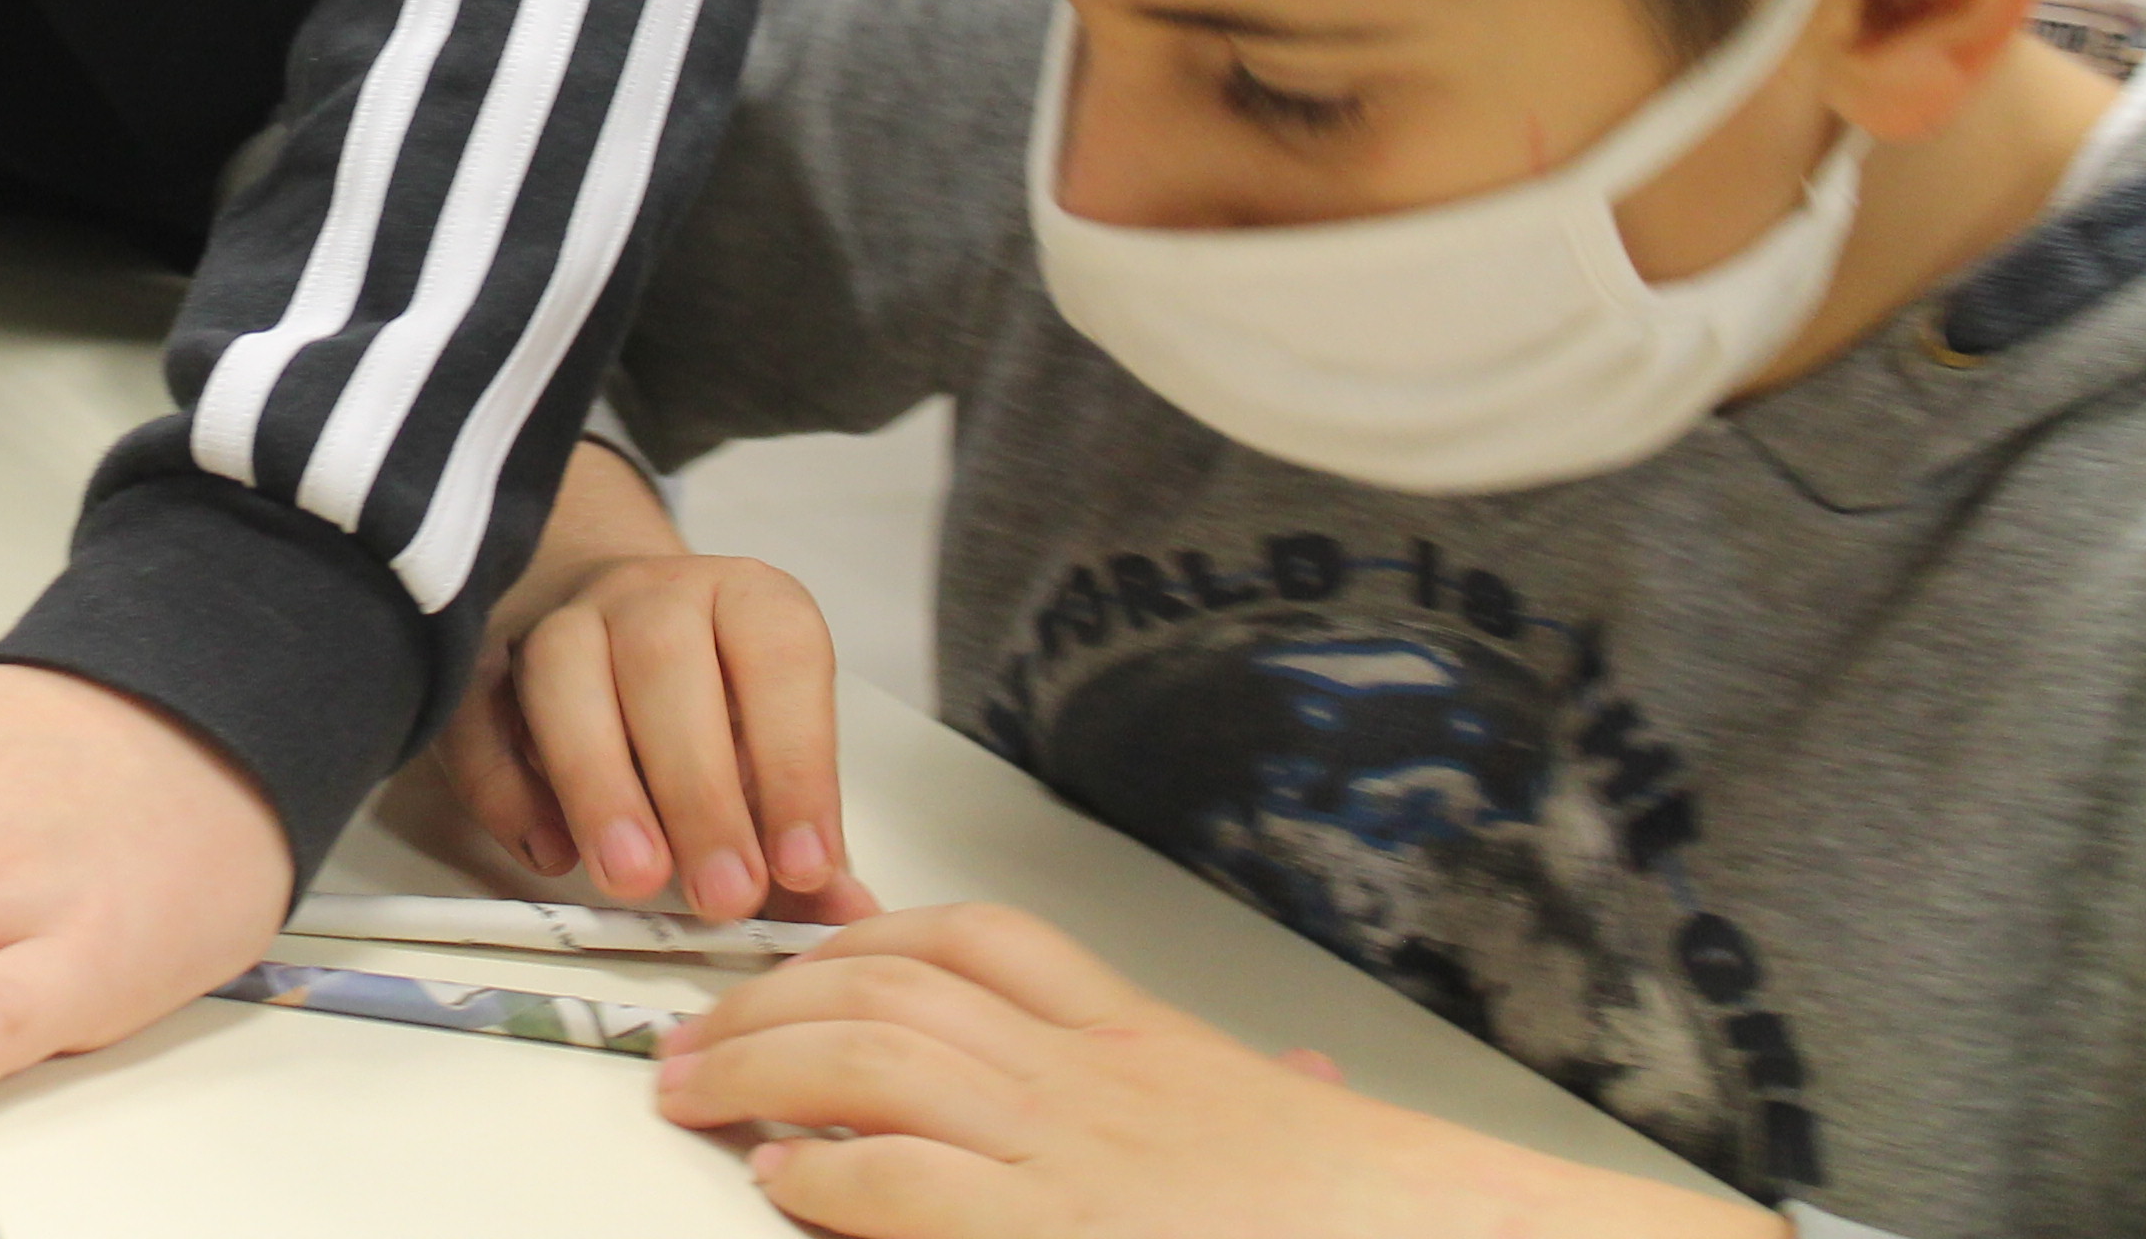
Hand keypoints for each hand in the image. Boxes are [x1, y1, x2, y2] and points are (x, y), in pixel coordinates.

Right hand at [435, 445, 868, 921]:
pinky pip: (476, 712)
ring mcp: (560, 619)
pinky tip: (548, 852)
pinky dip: (505, 787)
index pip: (780, 658)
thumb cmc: (714, 700)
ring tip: (633, 878)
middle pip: (664, 664)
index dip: (796, 764)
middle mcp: (651, 594)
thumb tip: (849, 915)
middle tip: (721, 894)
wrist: (618, 617)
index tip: (804, 865)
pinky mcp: (484, 661)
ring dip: (598, 782)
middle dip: (697, 791)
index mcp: (745, 600)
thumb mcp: (775, 748)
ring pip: (563, 673)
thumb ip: (804, 836)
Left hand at [654, 904, 1782, 1238]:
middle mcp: (1099, 1081)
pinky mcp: (1060, 1235)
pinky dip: (826, 1172)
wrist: (1450, 1237)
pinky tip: (781, 1178)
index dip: (865, 937)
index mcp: (1149, 1047)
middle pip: (894, 980)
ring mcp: (1076, 1155)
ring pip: (876, 1055)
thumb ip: (1269, 1099)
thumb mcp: (1304, 1132)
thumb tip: (1296, 1088)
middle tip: (698, 1032)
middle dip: (772, 996)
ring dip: (761, 1066)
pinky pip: (906, 1181)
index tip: (799, 957)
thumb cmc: (1368, 1216)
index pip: (983, 940)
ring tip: (696, 1089)